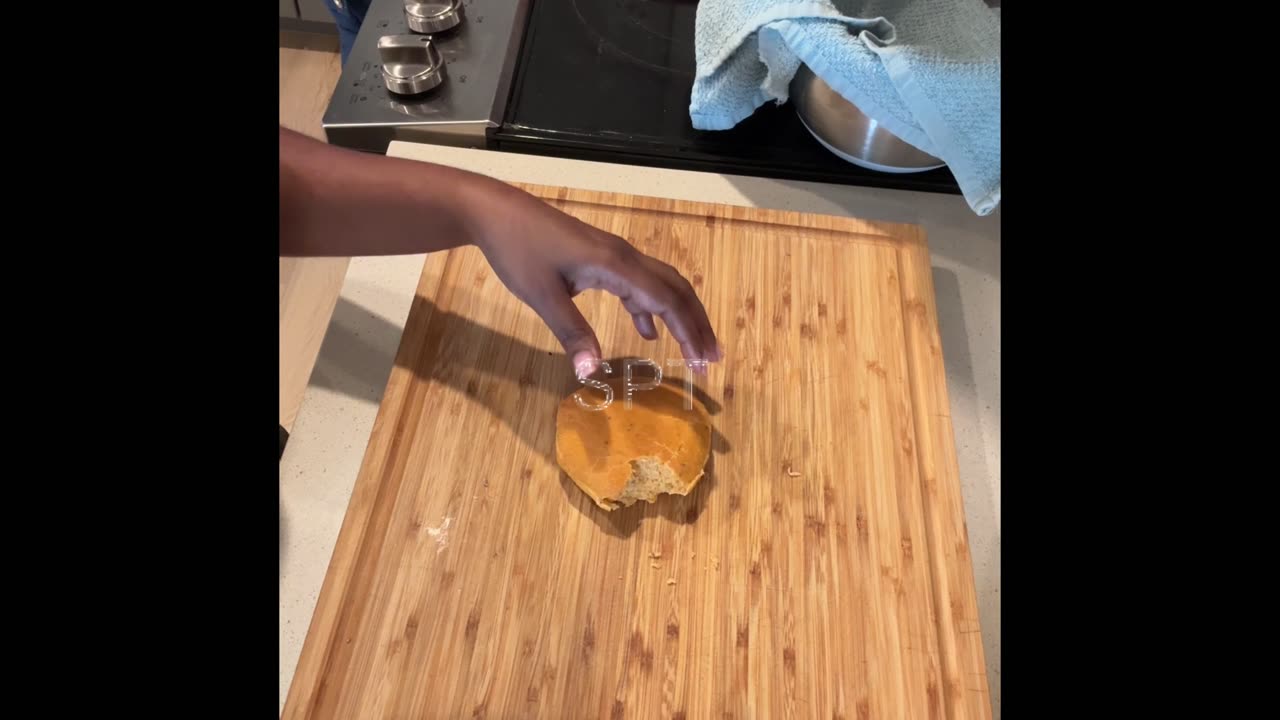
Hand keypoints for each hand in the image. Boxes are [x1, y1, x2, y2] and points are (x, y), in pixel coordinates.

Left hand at [472, 185, 721, 376]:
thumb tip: (592, 371)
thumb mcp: (542, 296)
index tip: (702, 363)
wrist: (495, 212)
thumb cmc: (518, 249)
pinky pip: (637, 284)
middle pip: (675, 289)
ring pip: (660, 285)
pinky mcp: (600, 258)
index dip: (688, 332)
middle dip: (696, 324)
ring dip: (678, 316)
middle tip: (711, 359)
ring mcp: (613, 255)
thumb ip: (571, 333)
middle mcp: (623, 257)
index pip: (667, 300)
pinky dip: (650, 308)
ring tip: (693, 348)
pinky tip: (647, 332)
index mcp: (616, 264)